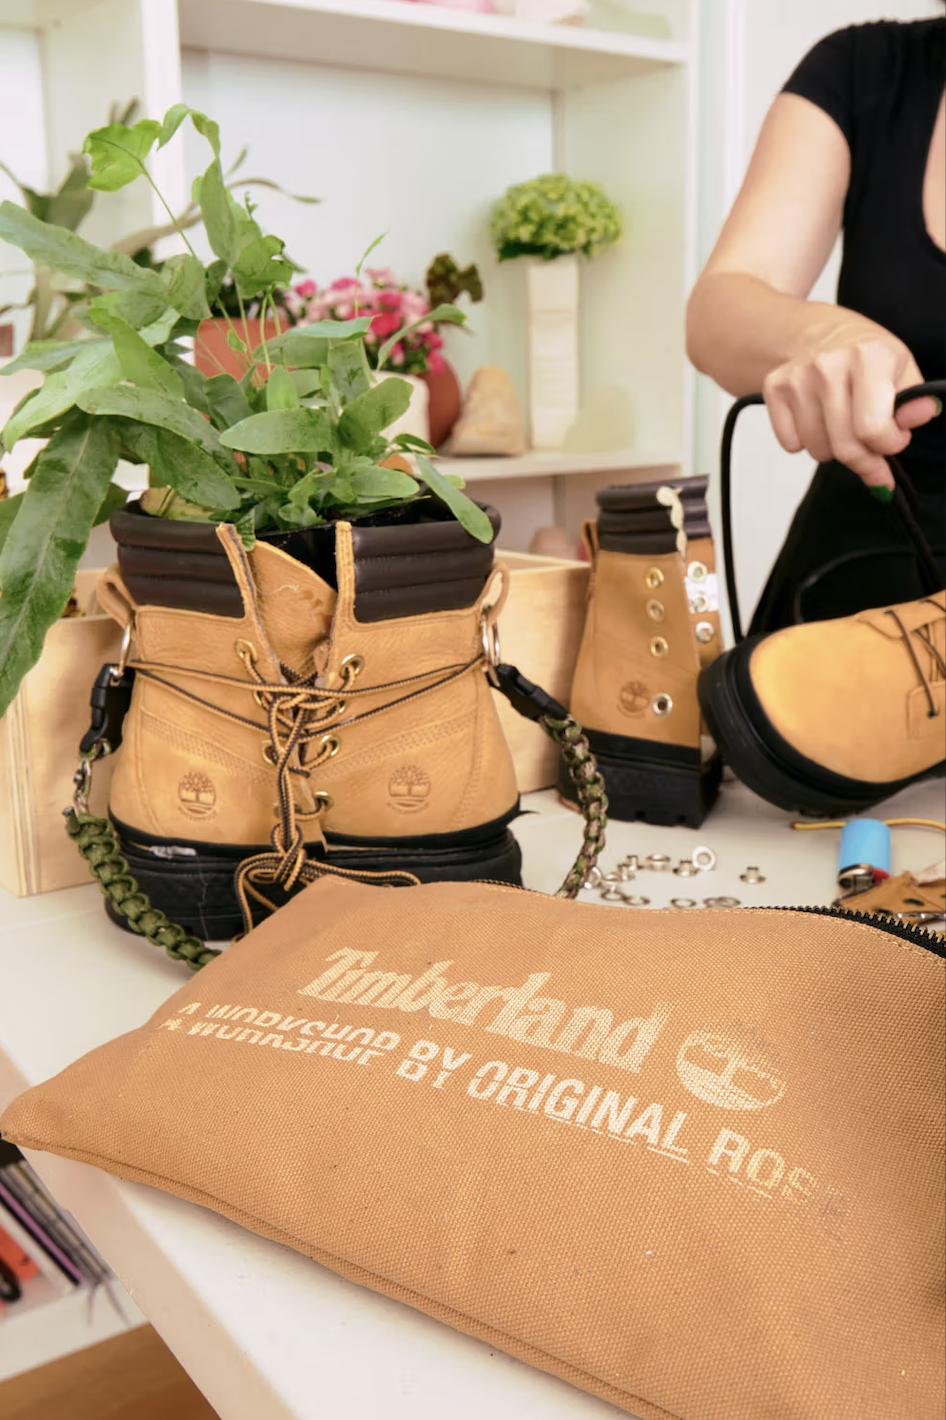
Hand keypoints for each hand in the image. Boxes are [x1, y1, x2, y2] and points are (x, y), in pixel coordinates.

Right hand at [761, 317, 940, 488]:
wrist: (817, 332)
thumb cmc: (863, 356)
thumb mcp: (901, 371)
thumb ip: (913, 401)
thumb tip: (923, 414)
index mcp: (869, 357)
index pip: (873, 430)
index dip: (889, 445)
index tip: (894, 439)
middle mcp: (828, 365)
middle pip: (844, 447)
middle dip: (864, 460)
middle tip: (872, 453)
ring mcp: (797, 378)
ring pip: (818, 451)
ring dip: (834, 450)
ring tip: (843, 427)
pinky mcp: (774, 389)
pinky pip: (791, 444)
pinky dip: (806, 442)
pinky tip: (817, 421)